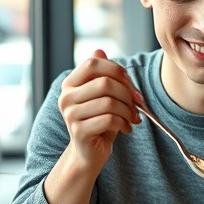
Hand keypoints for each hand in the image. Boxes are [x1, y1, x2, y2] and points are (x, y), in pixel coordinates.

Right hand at [57, 49, 143, 171]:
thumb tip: (100, 50)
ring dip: (128, 111)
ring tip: (133, 118)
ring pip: (109, 102)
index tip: (130, 84)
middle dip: (128, 93)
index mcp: (70, 83)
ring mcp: (70, 115)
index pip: (93, 64)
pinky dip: (124, 124)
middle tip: (138, 105)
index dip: (116, 70)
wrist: (89, 153)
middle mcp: (66, 97)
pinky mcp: (79, 131)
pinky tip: (127, 129)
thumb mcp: (103, 95)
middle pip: (105, 83)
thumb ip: (103, 75)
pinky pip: (109, 120)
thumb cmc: (99, 121)